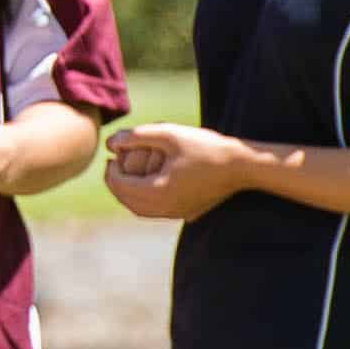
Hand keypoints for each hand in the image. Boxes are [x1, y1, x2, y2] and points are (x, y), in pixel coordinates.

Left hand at [98, 120, 248, 221]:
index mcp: (157, 191)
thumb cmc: (205, 146)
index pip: (119, 184)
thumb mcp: (169, 134)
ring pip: (140, 209)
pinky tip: (146, 185)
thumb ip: (136, 136)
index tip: (113, 154)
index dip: (111, 169)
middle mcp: (164, 209)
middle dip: (116, 182)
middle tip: (113, 164)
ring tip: (125, 174)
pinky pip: (156, 211)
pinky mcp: (186, 214)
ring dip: (128, 194)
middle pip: (127, 200)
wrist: (240, 166)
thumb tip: (109, 143)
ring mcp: (176, 214)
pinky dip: (144, 200)